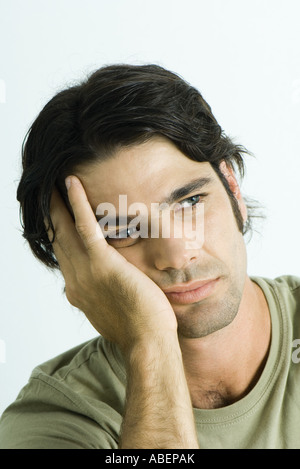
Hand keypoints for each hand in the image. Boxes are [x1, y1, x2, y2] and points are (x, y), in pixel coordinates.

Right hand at [47, 176, 176, 352]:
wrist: (147, 342)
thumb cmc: (138, 329)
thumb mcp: (110, 312)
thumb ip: (101, 296)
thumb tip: (101, 289)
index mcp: (78, 290)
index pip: (64, 257)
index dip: (58, 237)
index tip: (57, 222)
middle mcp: (75, 280)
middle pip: (58, 240)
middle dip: (52, 216)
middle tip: (48, 195)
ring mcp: (86, 271)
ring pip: (65, 230)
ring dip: (58, 205)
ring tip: (55, 185)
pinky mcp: (102, 263)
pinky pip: (85, 227)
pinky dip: (77, 204)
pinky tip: (72, 184)